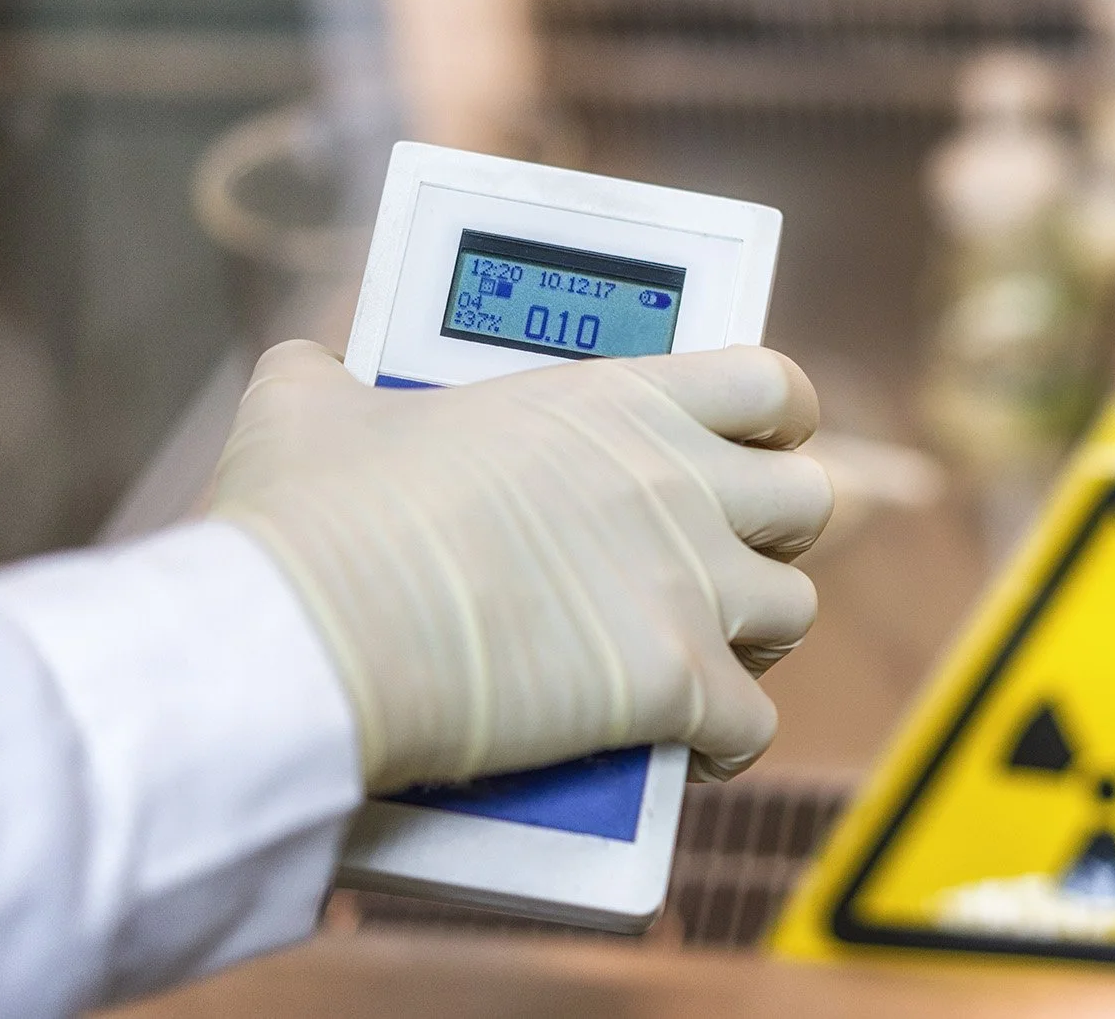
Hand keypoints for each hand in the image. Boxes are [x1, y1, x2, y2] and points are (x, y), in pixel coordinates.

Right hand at [209, 341, 830, 791]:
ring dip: (754, 635)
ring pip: (794, 610)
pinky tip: (689, 746)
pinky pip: (755, 721)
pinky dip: (727, 739)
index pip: (769, 383)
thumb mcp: (313, 407)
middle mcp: (676, 483)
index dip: (780, 419)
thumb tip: (307, 369)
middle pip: (807, 499)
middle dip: (772, 533)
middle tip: (716, 558)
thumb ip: (333, 376)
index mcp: (618, 402)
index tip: (760, 442)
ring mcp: (688, 584)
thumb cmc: (317, 517)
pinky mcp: (677, 685)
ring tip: (699, 652)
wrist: (316, 635)